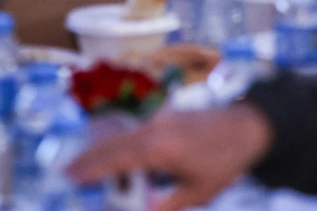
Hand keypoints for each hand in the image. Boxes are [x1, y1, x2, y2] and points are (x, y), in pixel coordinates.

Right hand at [68, 106, 274, 210]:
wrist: (248, 127)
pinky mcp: (165, 115)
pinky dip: (121, 144)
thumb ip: (165, 204)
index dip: (92, 170)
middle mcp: (154, 129)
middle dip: (89, 159)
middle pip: (111, 144)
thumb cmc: (224, 163)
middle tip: (68, 173)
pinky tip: (118, 157)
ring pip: (122, 135)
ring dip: (104, 151)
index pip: (116, 160)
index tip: (72, 178)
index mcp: (159, 148)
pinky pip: (135, 130)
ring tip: (88, 168)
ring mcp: (159, 118)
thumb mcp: (197, 193)